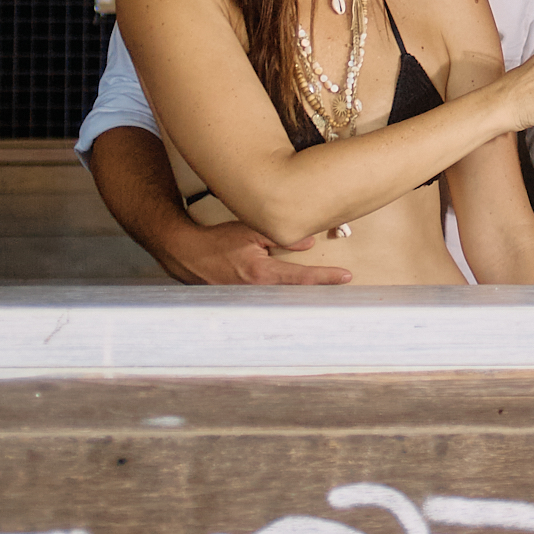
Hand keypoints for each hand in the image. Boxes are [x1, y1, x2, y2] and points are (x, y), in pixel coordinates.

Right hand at [162, 221, 353, 285]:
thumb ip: (278, 236)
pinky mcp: (244, 302)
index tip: (346, 277)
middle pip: (297, 295)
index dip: (325, 277)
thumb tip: (307, 242)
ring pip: (284, 300)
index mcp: (260, 273)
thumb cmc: (216, 243)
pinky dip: (285, 299)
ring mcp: (249, 300)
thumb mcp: (248, 231)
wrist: (187, 255)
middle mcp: (256, 291)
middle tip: (343, 288)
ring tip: (326, 294)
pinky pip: (270, 301)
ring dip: (304, 297)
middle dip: (320, 293)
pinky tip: (297, 300)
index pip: (300, 276)